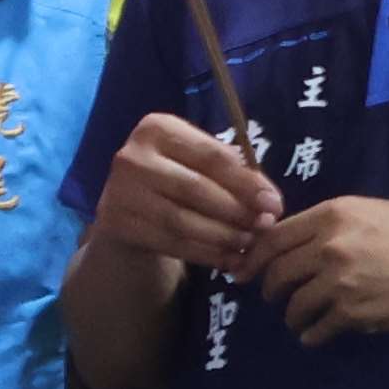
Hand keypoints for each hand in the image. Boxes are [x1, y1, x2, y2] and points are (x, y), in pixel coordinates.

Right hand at [84, 113, 276, 279]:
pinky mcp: (113, 222)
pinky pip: (167, 242)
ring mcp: (118, 190)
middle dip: (237, 211)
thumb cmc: (177, 178)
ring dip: (221, 236)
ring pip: (181, 220)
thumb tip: (270, 203)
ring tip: (247, 244)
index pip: (212, 156)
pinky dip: (203, 253)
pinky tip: (227, 259)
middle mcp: (132, 156)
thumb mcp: (200, 165)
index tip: (274, 204)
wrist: (127, 207)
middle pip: (196, 188)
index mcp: (158, 128)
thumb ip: (235, 175)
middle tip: (264, 228)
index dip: (247, 183)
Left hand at [253, 199, 388, 346]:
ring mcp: (341, 282)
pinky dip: (314, 335)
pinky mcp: (355, 314)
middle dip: (272, 291)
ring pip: (293, 307)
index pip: (272, 238)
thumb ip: (336, 226)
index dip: (253, 258)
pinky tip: (322, 333)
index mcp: (336, 214)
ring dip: (294, 316)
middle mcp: (331, 246)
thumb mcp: (379, 213)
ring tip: (305, 319)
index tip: (245, 272)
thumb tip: (296, 245)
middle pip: (276, 274)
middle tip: (278, 298)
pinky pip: (316, 330)